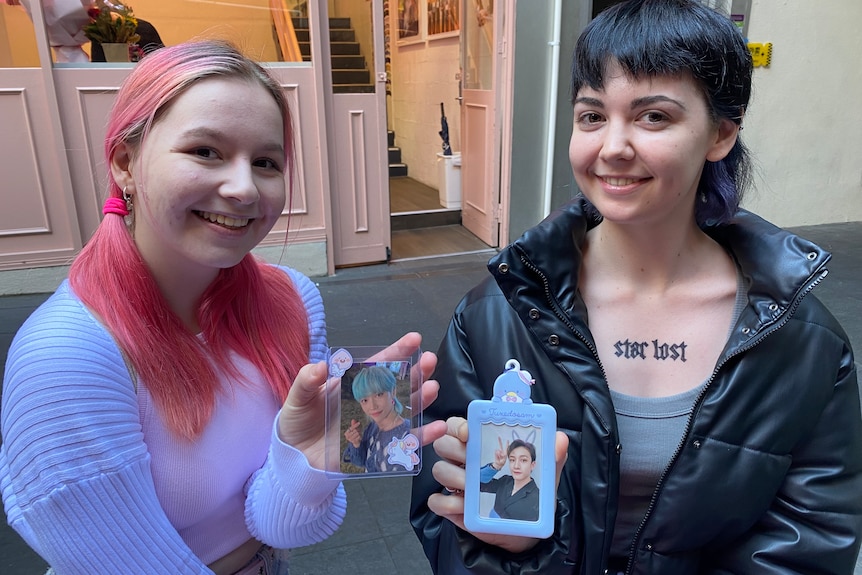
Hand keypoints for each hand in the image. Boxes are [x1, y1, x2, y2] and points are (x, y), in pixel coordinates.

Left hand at [278, 332, 446, 470]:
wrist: (293, 458)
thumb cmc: (297, 423)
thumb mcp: (297, 398)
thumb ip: (307, 381)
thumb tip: (320, 367)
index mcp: (353, 385)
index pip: (379, 365)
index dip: (397, 352)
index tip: (414, 339)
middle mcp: (369, 402)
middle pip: (398, 385)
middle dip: (416, 372)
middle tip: (430, 361)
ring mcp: (375, 425)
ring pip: (405, 410)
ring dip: (421, 399)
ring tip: (432, 388)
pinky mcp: (377, 448)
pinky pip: (403, 442)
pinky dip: (421, 436)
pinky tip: (436, 427)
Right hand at [427, 417, 569, 552]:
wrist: (524, 530)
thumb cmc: (529, 492)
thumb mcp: (544, 473)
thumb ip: (552, 455)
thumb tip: (560, 438)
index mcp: (480, 445)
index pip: (456, 425)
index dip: (457, 425)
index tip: (468, 433)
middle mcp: (463, 460)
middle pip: (443, 443)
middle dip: (453, 449)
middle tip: (471, 461)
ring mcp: (455, 483)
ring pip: (439, 470)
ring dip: (453, 476)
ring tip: (472, 487)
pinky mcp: (451, 507)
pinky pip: (436, 501)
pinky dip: (446, 502)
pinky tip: (462, 507)